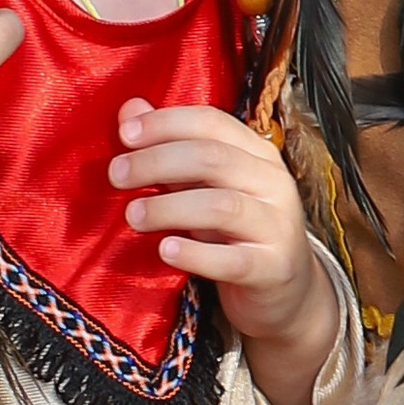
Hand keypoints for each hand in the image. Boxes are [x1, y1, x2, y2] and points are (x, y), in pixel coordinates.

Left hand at [110, 103, 340, 404]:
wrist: (286, 294)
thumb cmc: (236, 234)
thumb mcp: (206, 188)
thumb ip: (171, 148)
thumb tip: (130, 110)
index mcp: (258, 154)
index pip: (212, 122)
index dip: (166, 123)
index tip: (125, 133)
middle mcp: (273, 183)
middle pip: (213, 158)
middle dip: (157, 162)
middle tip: (117, 175)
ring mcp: (278, 226)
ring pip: (222, 205)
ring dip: (169, 207)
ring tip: (133, 215)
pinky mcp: (274, 269)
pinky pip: (233, 260)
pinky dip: (195, 254)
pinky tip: (166, 250)